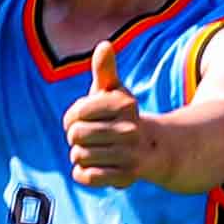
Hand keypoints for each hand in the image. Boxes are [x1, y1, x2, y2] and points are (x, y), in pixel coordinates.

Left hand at [61, 33, 155, 187]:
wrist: (152, 149)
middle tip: (89, 137)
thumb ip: (105, 70)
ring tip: (94, 151)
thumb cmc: (121, 116)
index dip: (71, 117)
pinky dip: (83, 173)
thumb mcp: (114, 91)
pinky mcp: (126, 178)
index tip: (80, 119)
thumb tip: (104, 45)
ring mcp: (129, 155)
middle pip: (76, 135)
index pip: (76, 113)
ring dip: (80, 155)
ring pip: (79, 156)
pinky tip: (93, 167)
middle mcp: (130, 129)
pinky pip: (88, 176)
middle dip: (75, 137)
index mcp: (125, 105)